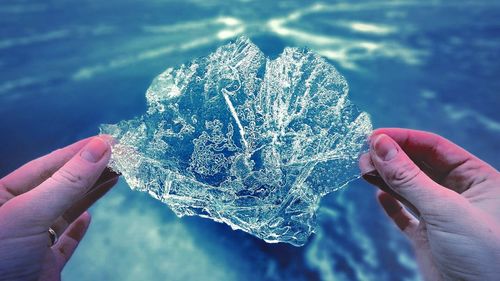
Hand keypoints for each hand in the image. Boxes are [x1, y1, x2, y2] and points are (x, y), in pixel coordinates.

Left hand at [0, 136, 118, 280]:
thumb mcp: (30, 212)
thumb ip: (67, 181)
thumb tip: (99, 148)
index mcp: (2, 197)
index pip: (48, 165)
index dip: (80, 151)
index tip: (109, 140)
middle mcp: (16, 216)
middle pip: (61, 185)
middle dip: (91, 169)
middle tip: (122, 155)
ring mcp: (31, 241)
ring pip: (66, 210)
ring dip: (92, 193)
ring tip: (116, 175)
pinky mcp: (43, 265)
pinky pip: (64, 242)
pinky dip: (78, 229)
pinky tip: (88, 217)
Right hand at [359, 128, 499, 280]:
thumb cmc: (482, 257)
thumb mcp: (445, 209)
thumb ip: (409, 177)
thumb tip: (380, 145)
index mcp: (480, 180)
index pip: (437, 148)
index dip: (405, 139)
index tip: (375, 136)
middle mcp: (462, 195)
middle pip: (420, 166)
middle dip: (392, 158)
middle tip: (364, 154)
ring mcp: (443, 217)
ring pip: (409, 188)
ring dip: (386, 177)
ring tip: (363, 168)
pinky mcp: (428, 239)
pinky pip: (405, 215)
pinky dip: (390, 205)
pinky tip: (378, 195)